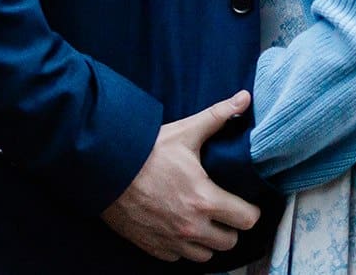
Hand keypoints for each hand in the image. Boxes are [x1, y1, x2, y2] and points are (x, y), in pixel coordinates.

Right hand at [100, 90, 261, 262]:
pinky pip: (178, 257)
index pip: (247, 220)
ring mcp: (172, 240)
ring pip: (206, 254)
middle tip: (223, 210)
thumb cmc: (146, 150)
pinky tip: (178, 226)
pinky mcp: (153, 247)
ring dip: (207, 240)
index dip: (250, 211)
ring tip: (202, 220)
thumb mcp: (185, 131)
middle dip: (230, 226)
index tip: (245, 203)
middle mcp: (191, 226)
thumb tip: (244, 97)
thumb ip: (218, 116)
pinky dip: (182, 247)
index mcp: (204, 199)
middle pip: (230, 241)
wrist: (105, 169)